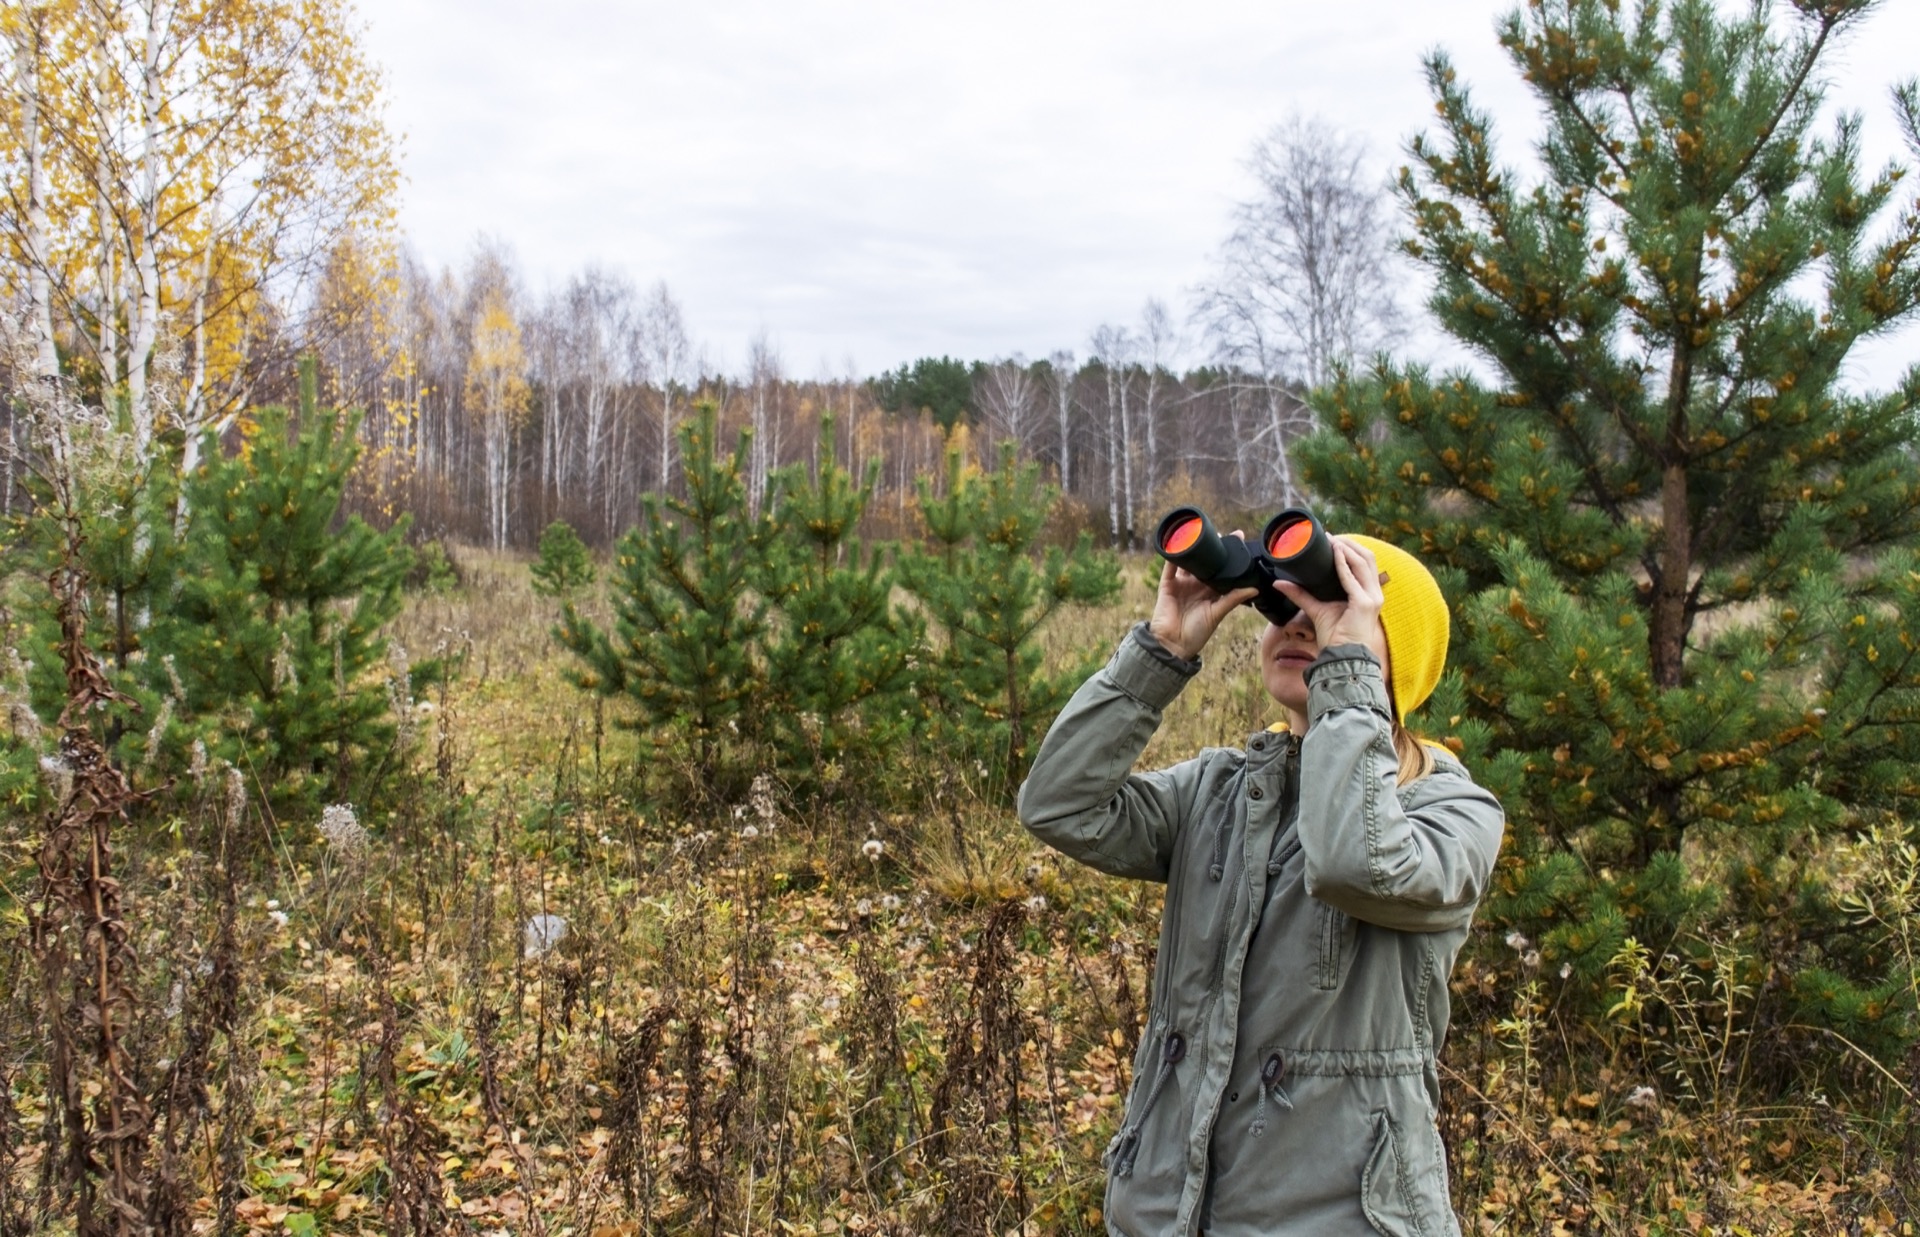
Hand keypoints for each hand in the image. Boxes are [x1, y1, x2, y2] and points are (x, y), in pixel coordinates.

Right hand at [1149, 536, 1259, 660]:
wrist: (1173, 644)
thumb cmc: (1197, 633)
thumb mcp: (1218, 613)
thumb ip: (1233, 598)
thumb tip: (1255, 588)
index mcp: (1210, 592)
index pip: (1221, 571)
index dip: (1228, 557)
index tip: (1238, 541)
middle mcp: (1196, 586)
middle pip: (1205, 563)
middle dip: (1212, 549)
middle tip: (1220, 534)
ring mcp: (1181, 584)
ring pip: (1189, 563)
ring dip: (1193, 550)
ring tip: (1200, 535)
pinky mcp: (1167, 585)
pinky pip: (1170, 567)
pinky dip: (1174, 556)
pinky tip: (1179, 544)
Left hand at [1272, 536, 1389, 666]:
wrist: (1341, 657)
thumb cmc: (1334, 636)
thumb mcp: (1316, 609)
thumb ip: (1301, 594)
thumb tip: (1279, 583)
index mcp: (1367, 593)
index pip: (1364, 563)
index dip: (1350, 548)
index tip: (1332, 539)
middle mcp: (1374, 593)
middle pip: (1367, 558)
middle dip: (1349, 543)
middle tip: (1330, 536)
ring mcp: (1372, 598)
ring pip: (1363, 562)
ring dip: (1347, 548)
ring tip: (1332, 540)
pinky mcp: (1365, 604)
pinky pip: (1353, 579)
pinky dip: (1344, 564)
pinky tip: (1334, 553)